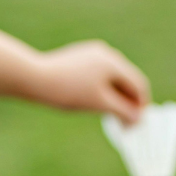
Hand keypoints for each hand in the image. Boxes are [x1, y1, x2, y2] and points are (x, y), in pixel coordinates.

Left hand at [26, 41, 149, 122]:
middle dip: (128, 100)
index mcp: (114, 62)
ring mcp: (91, 53)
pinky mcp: (78, 56)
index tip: (137, 123)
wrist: (33, 77)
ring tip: (110, 114)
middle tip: (125, 122)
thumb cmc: (68, 91)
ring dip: (115, 94)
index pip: (138, 84)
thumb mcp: (100, 104)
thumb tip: (139, 118)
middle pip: (126, 79)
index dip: (141, 105)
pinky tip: (94, 101)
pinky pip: (98, 73)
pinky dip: (102, 87)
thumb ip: (123, 111)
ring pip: (111, 76)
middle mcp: (106, 53)